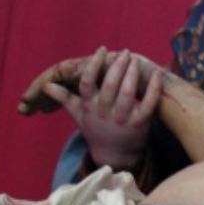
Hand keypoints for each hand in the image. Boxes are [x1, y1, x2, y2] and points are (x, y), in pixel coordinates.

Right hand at [33, 47, 163, 170]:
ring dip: (132, 74)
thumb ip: (64, 98)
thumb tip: (46, 86)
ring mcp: (122, 119)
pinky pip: (148, 104)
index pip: (87, 83)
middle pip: (109, 86)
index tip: (101, 49)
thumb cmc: (96, 128)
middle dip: (117, 67)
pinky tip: (157, 73)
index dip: (93, 65)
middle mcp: (104, 112)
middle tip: (125, 52)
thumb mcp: (79, 114)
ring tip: (135, 60)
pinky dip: (153, 88)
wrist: (115, 154)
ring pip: (127, 93)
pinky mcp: (139, 124)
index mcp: (90, 106)